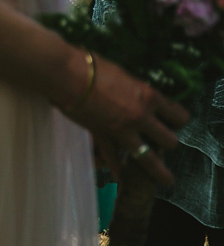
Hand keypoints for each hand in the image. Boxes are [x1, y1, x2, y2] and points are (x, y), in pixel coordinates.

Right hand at [63, 55, 188, 185]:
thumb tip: (137, 92)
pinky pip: (113, 159)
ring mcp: (123, 131)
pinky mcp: (103, 138)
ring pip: (149, 158)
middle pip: (170, 141)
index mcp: (148, 96)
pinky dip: (117, 170)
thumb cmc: (92, 66)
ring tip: (166, 180)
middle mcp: (142, 116)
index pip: (178, 115)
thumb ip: (134, 88)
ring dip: (158, 170)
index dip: (177, 120)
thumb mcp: (123, 74)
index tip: (174, 122)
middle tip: (163, 143)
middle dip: (168, 143)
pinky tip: (122, 179)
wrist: (67, 74)